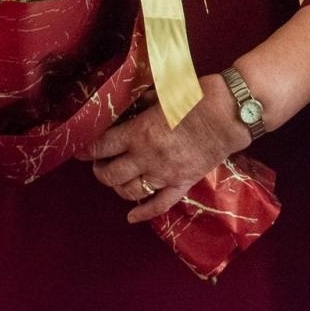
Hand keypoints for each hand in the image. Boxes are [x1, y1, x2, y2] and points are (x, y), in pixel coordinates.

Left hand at [89, 75, 247, 223]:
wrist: (230, 115)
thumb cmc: (198, 97)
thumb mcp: (164, 93)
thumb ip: (143, 105)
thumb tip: (130, 106)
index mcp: (139, 133)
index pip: (101, 147)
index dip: (86, 149)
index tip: (79, 149)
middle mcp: (146, 157)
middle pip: (110, 174)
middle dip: (99, 170)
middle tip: (99, 163)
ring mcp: (164, 174)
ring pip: (129, 192)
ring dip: (117, 187)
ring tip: (116, 179)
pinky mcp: (182, 183)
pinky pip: (159, 205)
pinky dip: (143, 213)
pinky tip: (131, 217)